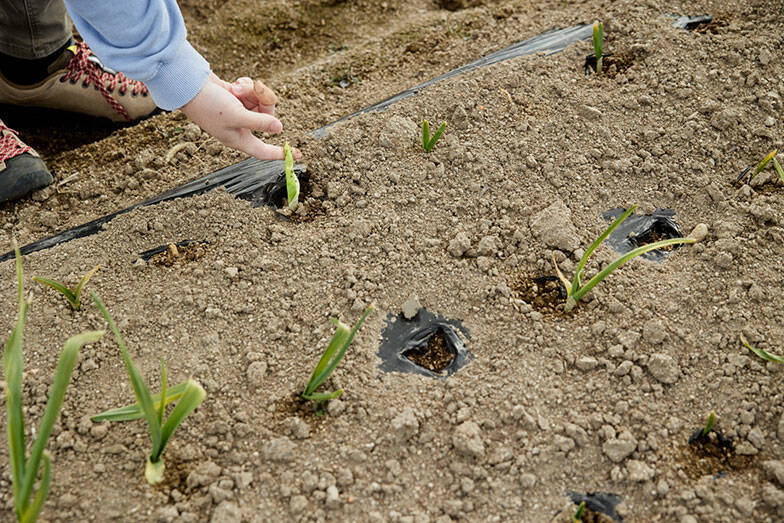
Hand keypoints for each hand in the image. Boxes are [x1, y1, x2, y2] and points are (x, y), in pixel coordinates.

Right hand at [180, 74, 301, 160]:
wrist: (189, 84)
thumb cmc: (209, 105)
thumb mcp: (237, 116)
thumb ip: (259, 123)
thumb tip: (279, 128)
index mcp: (239, 138)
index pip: (264, 151)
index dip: (280, 154)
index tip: (298, 155)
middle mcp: (241, 127)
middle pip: (268, 118)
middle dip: (263, 103)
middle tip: (255, 93)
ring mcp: (239, 111)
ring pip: (260, 102)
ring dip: (252, 92)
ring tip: (236, 89)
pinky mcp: (237, 97)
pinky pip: (252, 92)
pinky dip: (246, 87)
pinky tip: (235, 85)